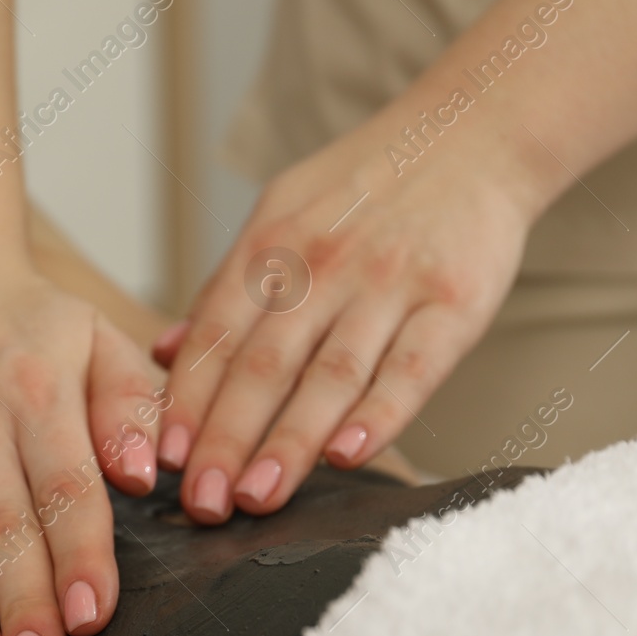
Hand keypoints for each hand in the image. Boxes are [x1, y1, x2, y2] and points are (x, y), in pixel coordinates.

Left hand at [152, 105, 538, 522]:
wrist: (473, 132)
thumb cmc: (366, 190)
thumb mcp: (281, 216)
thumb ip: (227, 291)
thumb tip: (164, 356)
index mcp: (270, 246)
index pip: (216, 336)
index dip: (187, 401)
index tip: (163, 461)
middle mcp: (322, 265)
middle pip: (264, 365)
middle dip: (225, 439)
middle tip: (200, 503)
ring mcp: (389, 283)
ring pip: (330, 375)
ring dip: (289, 442)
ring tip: (258, 497)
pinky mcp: (454, 300)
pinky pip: (412, 367)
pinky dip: (380, 415)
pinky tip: (347, 457)